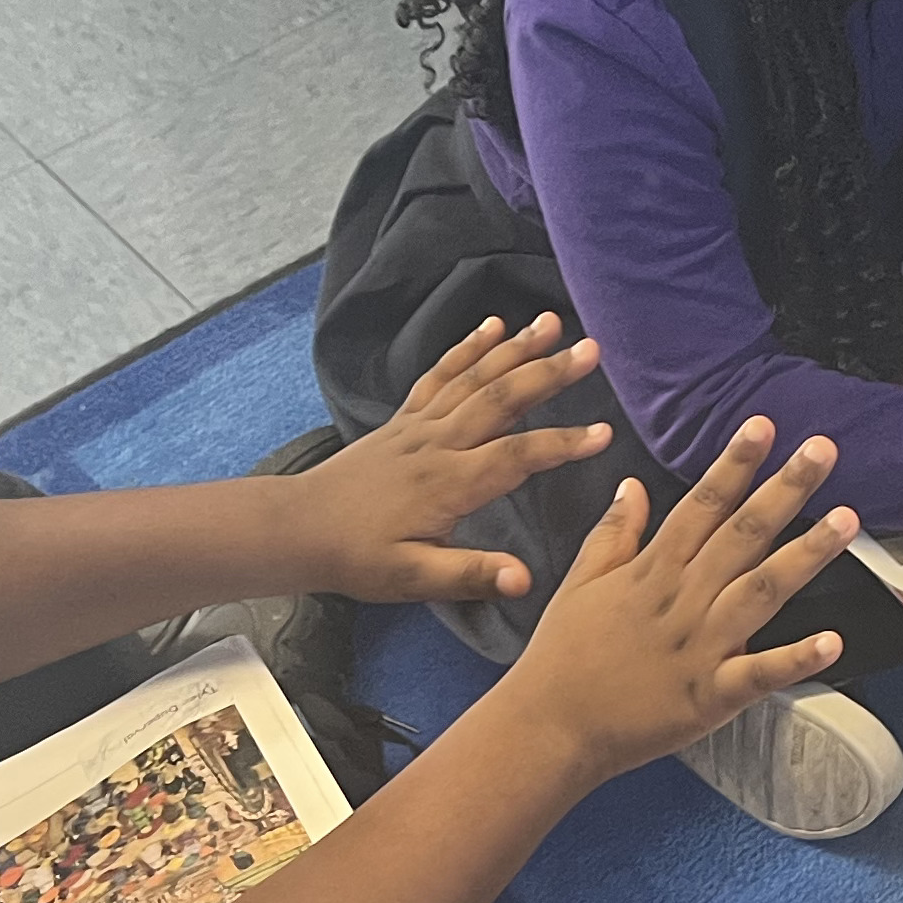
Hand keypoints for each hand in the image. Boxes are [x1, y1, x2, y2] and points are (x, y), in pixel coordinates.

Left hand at [291, 314, 617, 604]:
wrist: (297, 529)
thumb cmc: (357, 558)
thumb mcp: (412, 579)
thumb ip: (470, 575)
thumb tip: (524, 578)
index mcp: (448, 483)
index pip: (516, 456)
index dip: (562, 444)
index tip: (604, 433)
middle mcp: (438, 443)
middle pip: (501, 399)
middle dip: (549, 374)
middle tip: (592, 351)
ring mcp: (419, 425)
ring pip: (474, 378)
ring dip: (515, 348)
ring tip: (552, 323)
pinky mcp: (404, 419)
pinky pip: (441, 375)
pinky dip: (467, 348)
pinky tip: (491, 327)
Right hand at [508, 418, 859, 776]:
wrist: (549, 728)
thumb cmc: (563, 657)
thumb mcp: (579, 582)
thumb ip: (613, 533)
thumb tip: (633, 485)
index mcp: (652, 571)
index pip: (701, 505)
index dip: (735, 463)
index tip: (763, 426)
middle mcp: (682, 600)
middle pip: (741, 534)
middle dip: (784, 489)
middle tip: (823, 450)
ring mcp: (700, 647)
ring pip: (761, 591)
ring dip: (805, 554)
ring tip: (846, 521)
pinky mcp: (710, 697)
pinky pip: (759, 674)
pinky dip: (796, 659)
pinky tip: (833, 641)